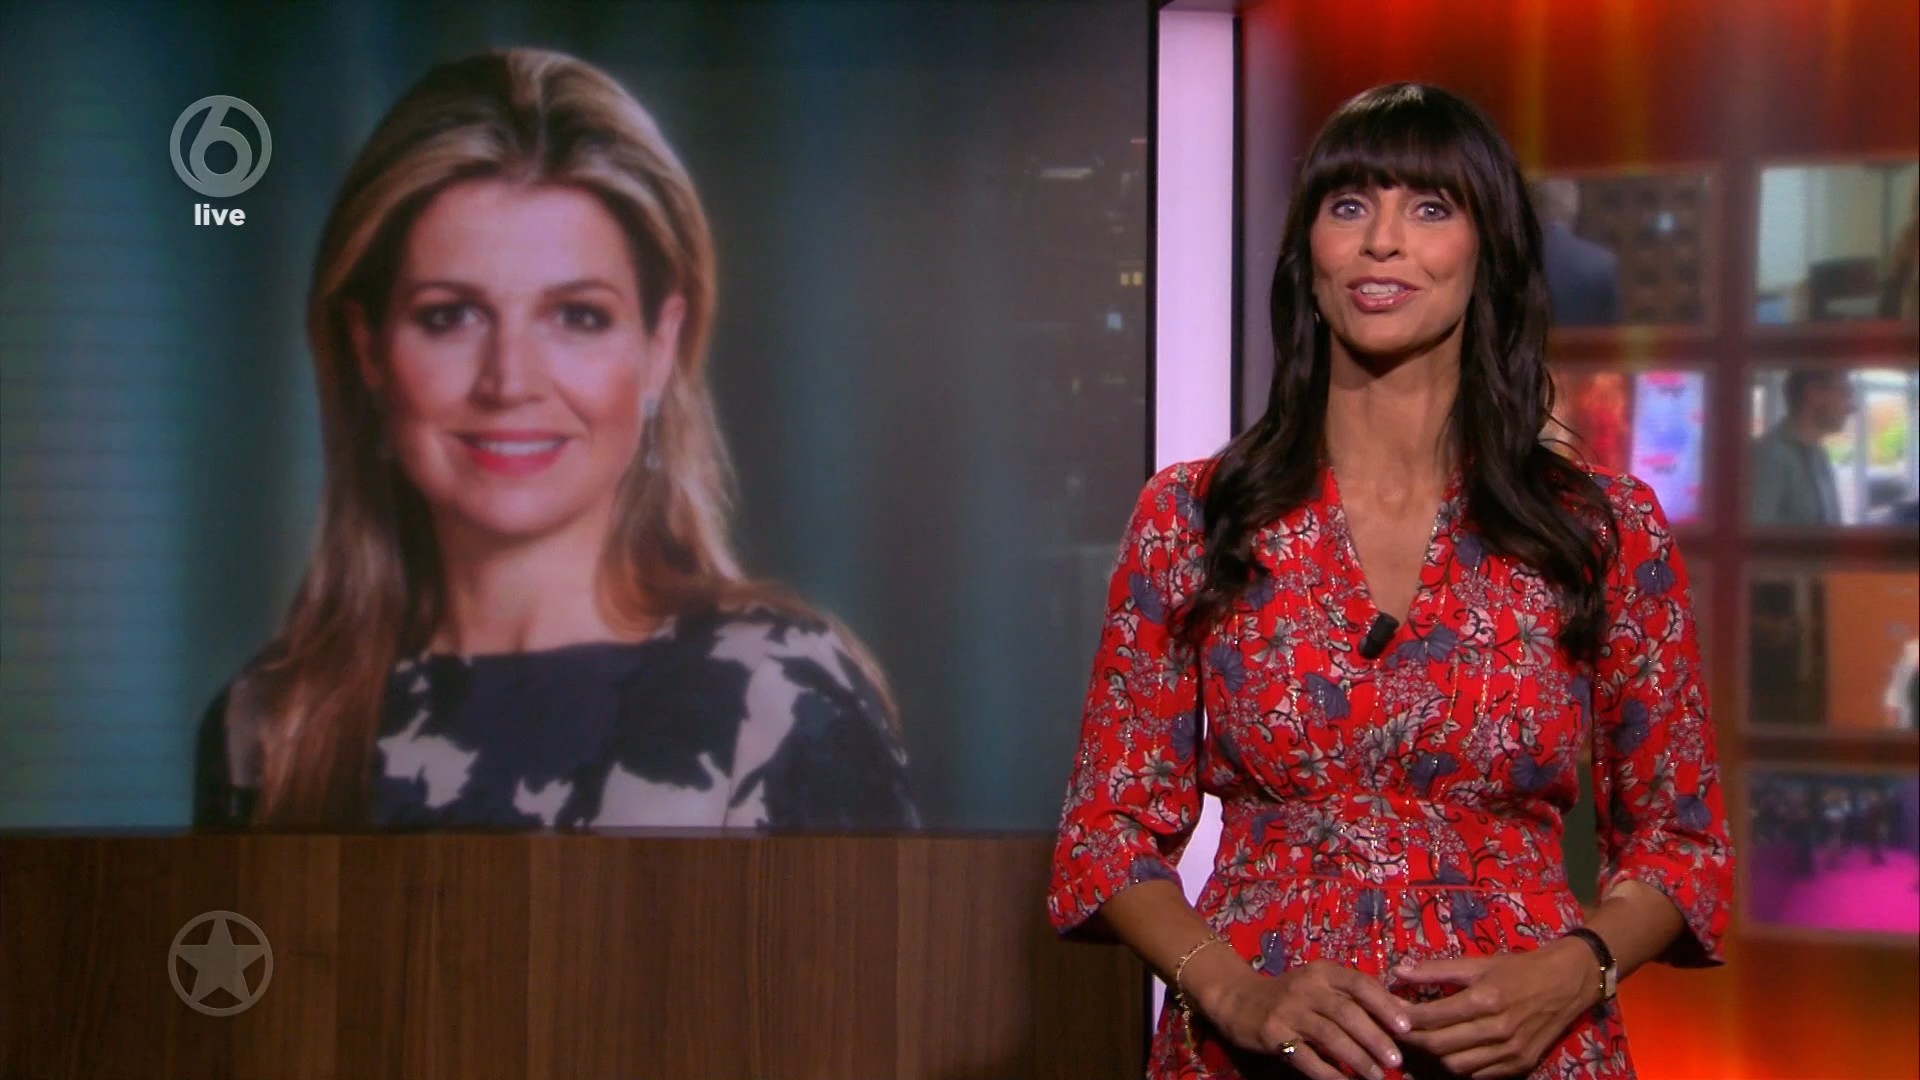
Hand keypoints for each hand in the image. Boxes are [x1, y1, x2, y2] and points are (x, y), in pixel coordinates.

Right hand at [1192, 960, 1411, 1079]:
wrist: (1237, 999)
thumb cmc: (1289, 993)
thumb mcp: (1318, 984)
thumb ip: (1351, 995)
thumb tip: (1398, 1015)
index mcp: (1322, 971)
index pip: (1360, 984)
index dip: (1385, 1005)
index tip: (1406, 1028)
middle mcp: (1305, 987)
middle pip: (1347, 1012)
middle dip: (1375, 1038)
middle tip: (1397, 1060)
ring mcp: (1288, 1011)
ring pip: (1330, 1036)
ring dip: (1358, 1059)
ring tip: (1378, 1076)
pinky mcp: (1273, 1035)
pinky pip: (1306, 1058)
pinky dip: (1329, 1074)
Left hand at [1392, 940, 1599, 1078]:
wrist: (1568, 983)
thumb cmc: (1520, 968)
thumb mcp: (1479, 962)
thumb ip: (1437, 970)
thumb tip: (1399, 971)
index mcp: (1486, 999)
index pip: (1432, 1018)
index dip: (1405, 1018)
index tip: (1389, 1012)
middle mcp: (1498, 1029)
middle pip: (1440, 1046)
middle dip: (1413, 1040)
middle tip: (1397, 1031)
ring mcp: (1510, 1051)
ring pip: (1456, 1066)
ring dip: (1435, 1056)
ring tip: (1422, 1042)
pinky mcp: (1520, 1065)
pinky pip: (1478, 1074)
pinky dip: (1460, 1065)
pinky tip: (1451, 1051)